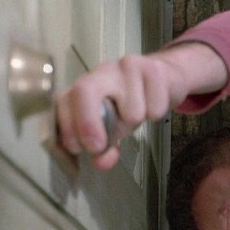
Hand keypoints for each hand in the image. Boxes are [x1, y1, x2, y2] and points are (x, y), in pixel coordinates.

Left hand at [55, 42, 227, 169]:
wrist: (166, 77)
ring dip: (134, 123)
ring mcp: (127, 67)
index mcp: (85, 86)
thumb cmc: (133, 102)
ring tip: (138, 114)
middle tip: (98, 146)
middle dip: (88, 124)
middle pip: (84, 92)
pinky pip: (153, 107)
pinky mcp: (153, 69)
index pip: (62, 102)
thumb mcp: (115, 127)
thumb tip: (102, 162)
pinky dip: (156, 113)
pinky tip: (154, 104)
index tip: (78, 149)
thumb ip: (104, 147)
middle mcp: (102, 72)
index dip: (66, 128)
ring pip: (128, 110)